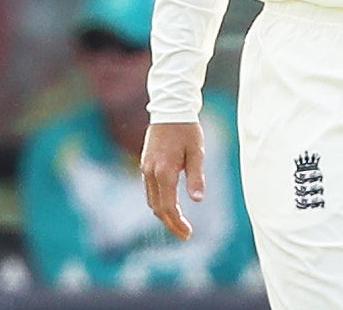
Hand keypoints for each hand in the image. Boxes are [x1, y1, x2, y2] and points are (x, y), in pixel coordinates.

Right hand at [141, 121, 204, 240]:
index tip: (188, 234)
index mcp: (164, 172)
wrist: (170, 109)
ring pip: (151, 200)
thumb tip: (197, 200)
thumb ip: (196, 177)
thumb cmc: (187, 130)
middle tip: (185, 234)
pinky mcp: (145, 164)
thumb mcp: (197, 152)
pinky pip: (150, 190)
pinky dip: (159, 202)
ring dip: (163, 214)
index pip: (168, 207)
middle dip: (170, 223)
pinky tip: (170, 205)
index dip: (177, 223)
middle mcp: (151, 173)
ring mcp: (145, 168)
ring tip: (179, 223)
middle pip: (157, 208)